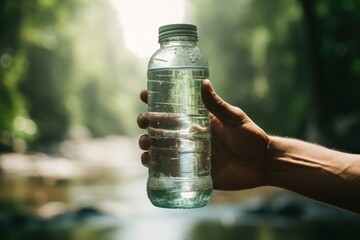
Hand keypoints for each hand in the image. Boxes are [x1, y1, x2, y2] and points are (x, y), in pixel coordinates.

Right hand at [137, 80, 269, 190]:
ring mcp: (191, 154)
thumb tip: (204, 82)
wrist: (262, 164)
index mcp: (199, 121)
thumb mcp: (235, 118)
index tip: (144, 94)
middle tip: (143, 122)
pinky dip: (156, 166)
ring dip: (148, 145)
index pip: (174, 109)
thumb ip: (218, 105)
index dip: (157, 101)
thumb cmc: (251, 138)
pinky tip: (148, 163)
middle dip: (148, 124)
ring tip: (144, 144)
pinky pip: (171, 169)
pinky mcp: (194, 171)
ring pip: (162, 148)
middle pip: (162, 128)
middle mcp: (191, 136)